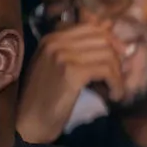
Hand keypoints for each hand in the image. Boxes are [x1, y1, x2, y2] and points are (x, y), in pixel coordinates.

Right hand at [16, 22, 125, 142]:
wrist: (28, 121)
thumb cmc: (45, 95)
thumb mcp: (60, 66)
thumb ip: (80, 48)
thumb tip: (109, 24)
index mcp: (52, 37)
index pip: (92, 27)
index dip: (111, 42)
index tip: (117, 59)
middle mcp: (56, 42)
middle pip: (103, 38)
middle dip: (117, 58)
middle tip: (117, 77)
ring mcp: (62, 56)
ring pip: (108, 54)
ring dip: (118, 74)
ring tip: (114, 89)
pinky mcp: (71, 73)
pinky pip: (107, 70)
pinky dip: (116, 84)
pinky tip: (114, 96)